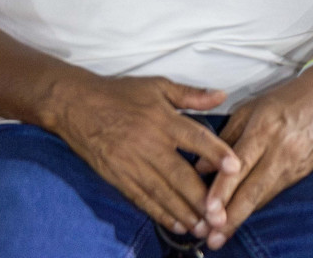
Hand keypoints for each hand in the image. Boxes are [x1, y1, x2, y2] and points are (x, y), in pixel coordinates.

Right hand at [43, 72, 240, 237]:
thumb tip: (222, 95)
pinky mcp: (118, 177)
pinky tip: (176, 224)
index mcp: (162, 119)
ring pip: (162, 193)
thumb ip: (191, 94)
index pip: (195, 137)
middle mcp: (149, 144)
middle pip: (180, 175)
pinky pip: (142, 199)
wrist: (76, 105)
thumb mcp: (158, 85)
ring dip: (184, 213)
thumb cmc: (120, 93)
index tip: (235, 168)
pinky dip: (160, 214)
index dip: (216, 153)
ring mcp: (132, 164)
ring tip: (203, 227)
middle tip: (220, 216)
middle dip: (201, 198)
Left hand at [192, 65, 312, 248]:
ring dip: (241, 217)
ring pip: (263, 196)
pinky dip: (256, 205)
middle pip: (252, 190)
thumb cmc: (289, 98)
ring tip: (221, 235)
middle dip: (231, 217)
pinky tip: (241, 217)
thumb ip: (226, 137)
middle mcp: (279, 151)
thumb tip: (202, 167)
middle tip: (213, 238)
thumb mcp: (253, 107)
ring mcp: (293, 165)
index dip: (223, 190)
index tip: (208, 210)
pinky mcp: (302, 173)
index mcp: (264, 129)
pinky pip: (274, 192)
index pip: (239, 166)